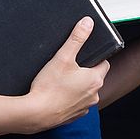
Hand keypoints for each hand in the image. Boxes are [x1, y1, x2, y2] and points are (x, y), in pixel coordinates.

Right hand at [26, 16, 109, 131]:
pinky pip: (77, 103)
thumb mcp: (63, 56)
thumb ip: (77, 38)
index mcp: (95, 79)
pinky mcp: (74, 116)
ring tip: (62, 80)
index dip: (95, 57)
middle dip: (85, 71)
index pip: (104, 63)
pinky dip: (70, 98)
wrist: (35, 114)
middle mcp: (94, 95)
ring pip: (86, 91)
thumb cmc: (49, 87)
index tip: (85, 56)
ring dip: (78, 85)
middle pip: (95, 77)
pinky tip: (58, 93)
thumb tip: (88, 23)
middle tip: (69, 67)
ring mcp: (85, 107)